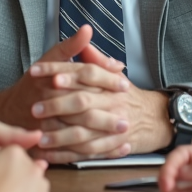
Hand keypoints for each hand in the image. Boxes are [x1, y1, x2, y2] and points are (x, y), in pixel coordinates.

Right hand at [0, 26, 128, 158]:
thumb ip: (71, 46)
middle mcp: (47, 104)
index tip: (124, 85)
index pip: (83, 78)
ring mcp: (45, 128)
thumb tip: (88, 30)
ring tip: (124, 138)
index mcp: (51, 80)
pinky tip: (112, 152)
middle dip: (105, 116)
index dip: (106, 81)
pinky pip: (73, 154)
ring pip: (77, 136)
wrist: (7, 113)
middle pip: (80, 109)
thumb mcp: (49, 59)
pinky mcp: (46, 147)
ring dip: (102, 139)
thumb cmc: (32, 85)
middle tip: (127, 119)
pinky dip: (94, 155)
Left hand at [27, 65, 175, 161]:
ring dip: (60, 136)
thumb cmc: (128, 96)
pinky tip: (50, 156)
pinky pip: (88, 153)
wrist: (156, 120)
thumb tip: (84, 35)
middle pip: (83, 101)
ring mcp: (113, 126)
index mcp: (110, 82)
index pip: (83, 72)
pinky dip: (68, 156)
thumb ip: (96, 59)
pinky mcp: (111, 147)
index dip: (58, 69)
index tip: (36, 71)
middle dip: (57, 104)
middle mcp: (112, 102)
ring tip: (40, 137)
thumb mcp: (115, 75)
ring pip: (84, 131)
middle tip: (35, 108)